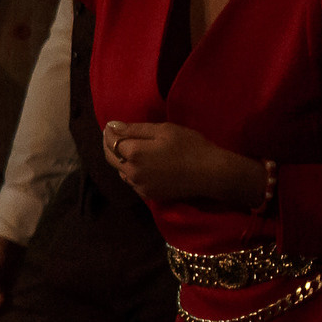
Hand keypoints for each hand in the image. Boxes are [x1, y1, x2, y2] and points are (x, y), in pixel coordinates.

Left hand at [102, 120, 266, 208]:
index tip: (110, 127)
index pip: (111, 142)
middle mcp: (132, 172)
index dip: (109, 133)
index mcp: (134, 153)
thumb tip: (111, 126)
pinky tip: (141, 165)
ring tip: (128, 150)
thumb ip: (135, 129)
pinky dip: (131, 172)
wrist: (212, 173)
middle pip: (111, 158)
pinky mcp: (148, 195)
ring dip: (120, 161)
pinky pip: (132, 182)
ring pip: (121, 171)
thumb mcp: (164, 130)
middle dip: (110, 146)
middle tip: (114, 136)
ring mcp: (139, 186)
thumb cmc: (191, 146)